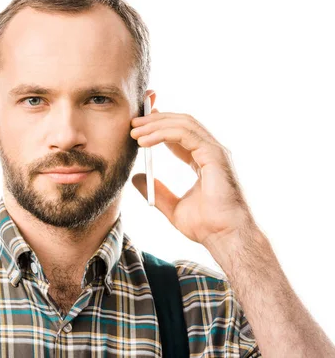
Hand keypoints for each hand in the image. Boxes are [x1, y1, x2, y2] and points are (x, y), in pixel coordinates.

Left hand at [130, 107, 255, 247]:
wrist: (225, 237)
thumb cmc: (207, 226)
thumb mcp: (173, 207)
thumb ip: (158, 191)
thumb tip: (136, 177)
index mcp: (203, 160)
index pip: (180, 134)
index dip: (159, 127)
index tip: (138, 127)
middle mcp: (211, 151)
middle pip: (182, 123)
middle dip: (155, 120)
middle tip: (133, 123)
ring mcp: (215, 151)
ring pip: (183, 124)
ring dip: (156, 124)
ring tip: (135, 131)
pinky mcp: (214, 154)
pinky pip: (185, 134)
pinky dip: (162, 133)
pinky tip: (145, 141)